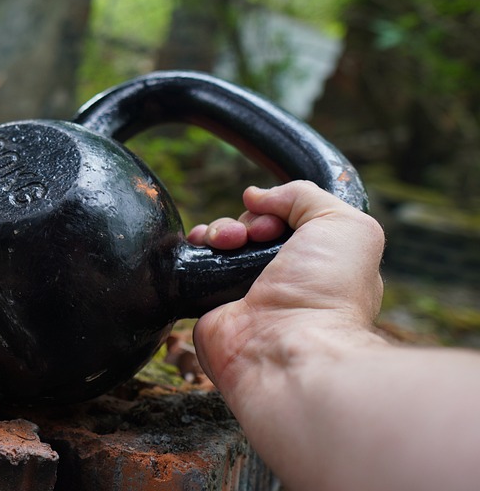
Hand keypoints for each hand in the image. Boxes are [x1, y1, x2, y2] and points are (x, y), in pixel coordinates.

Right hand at [189, 181, 385, 391]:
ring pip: (225, 240)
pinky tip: (204, 246)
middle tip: (256, 236)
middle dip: (250, 220)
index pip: (294, 221)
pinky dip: (198, 246)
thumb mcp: (345, 226)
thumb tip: (257, 196)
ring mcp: (248, 292)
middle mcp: (286, 278)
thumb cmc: (326, 294)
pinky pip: (199, 263)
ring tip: (228, 242)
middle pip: (255, 227)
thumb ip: (306, 196)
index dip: (281, 209)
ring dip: (222, 229)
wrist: (284, 348)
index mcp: (322, 264)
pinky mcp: (214, 303)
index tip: (279, 224)